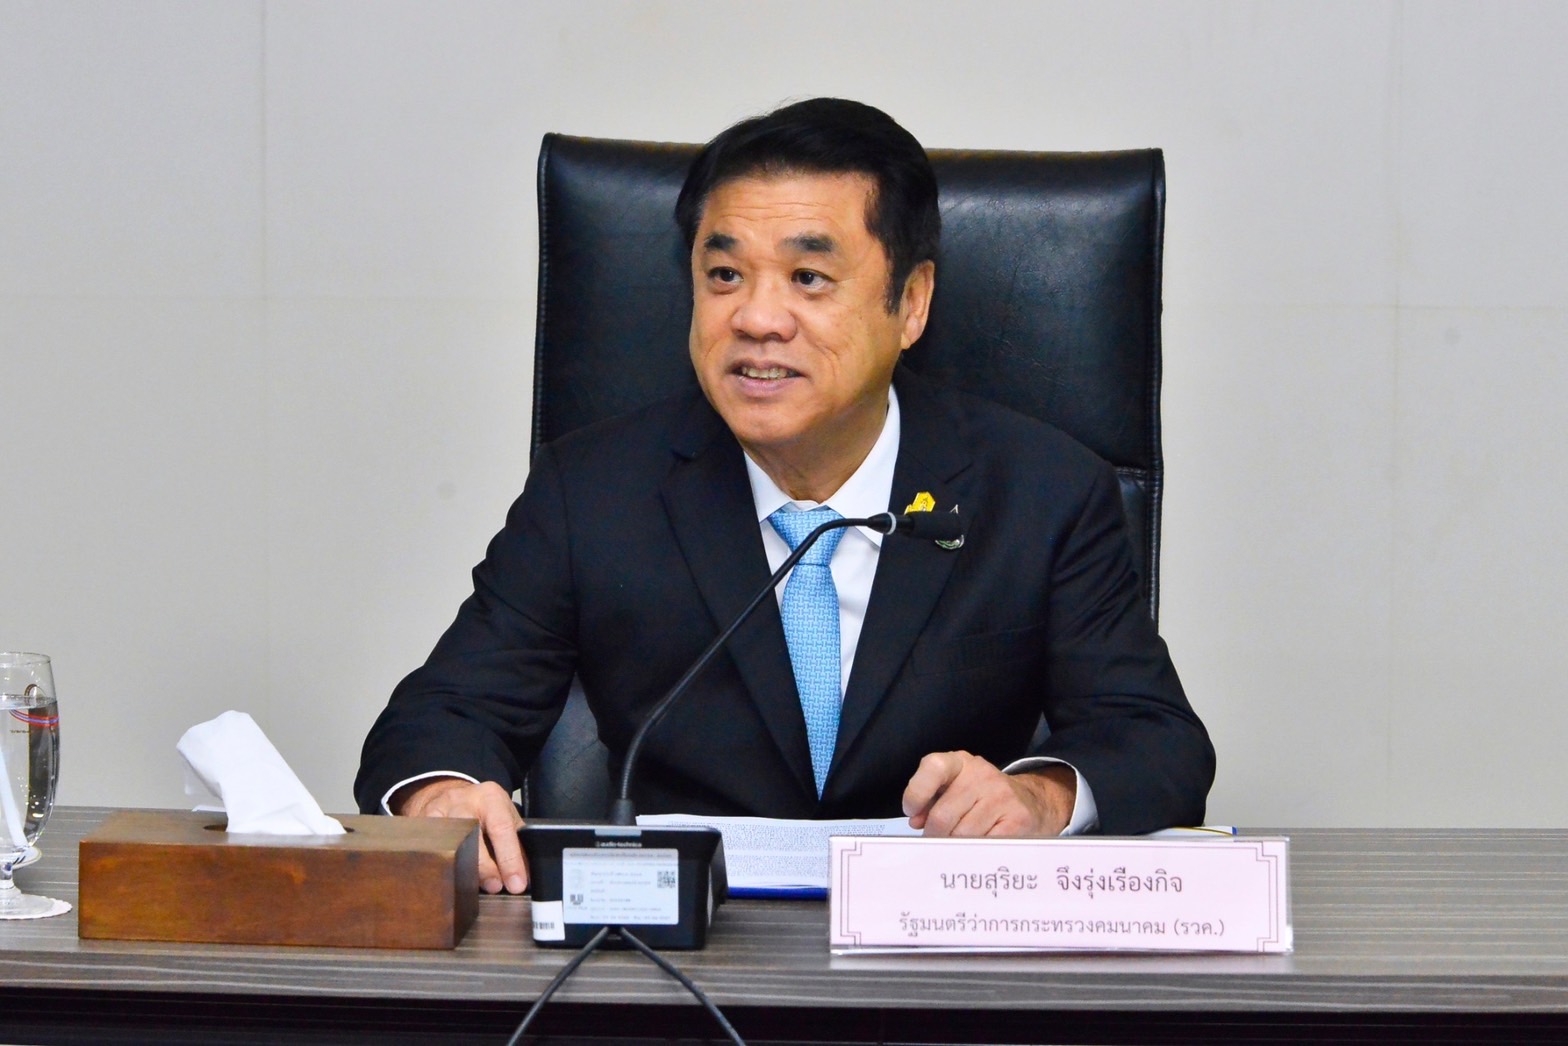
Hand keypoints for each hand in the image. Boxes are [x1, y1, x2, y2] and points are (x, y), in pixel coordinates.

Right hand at [394, 778, 526, 893]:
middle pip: (471, 836)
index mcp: (490, 798)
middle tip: (494, 888)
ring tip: (468, 888)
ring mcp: (437, 812)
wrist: (449, 795)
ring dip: (460, 870)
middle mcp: (462, 802)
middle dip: (484, 868)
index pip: (502, 828)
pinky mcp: (419, 823)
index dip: (510, 859)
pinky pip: (428, 849)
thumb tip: (525, 876)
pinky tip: (447, 880)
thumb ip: (516, 841)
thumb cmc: (483, 810)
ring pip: (447, 844)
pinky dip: (439, 867)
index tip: (516, 884)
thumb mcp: (504, 814)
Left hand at [902, 751, 1074, 836]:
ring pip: (962, 836)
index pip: (933, 767)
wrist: (1033, 802)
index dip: (916, 792)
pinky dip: (975, 853)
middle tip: (937, 843)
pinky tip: (977, 850)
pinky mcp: (1018, 818)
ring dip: (954, 848)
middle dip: (934, 836)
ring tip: (958, 847)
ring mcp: (1002, 796)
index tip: (913, 813)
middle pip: (943, 816)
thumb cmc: (983, 798)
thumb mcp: (955, 789)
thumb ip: (931, 802)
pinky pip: (984, 845)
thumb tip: (917, 822)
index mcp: (960, 763)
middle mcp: (981, 774)